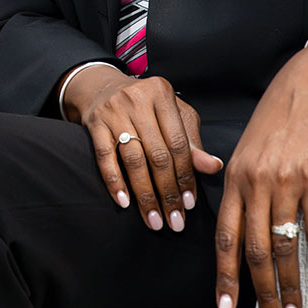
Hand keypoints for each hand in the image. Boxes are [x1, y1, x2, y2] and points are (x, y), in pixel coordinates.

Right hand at [61, 64, 224, 233]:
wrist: (102, 87)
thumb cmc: (146, 105)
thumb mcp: (173, 115)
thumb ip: (191, 142)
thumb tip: (213, 167)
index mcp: (162, 94)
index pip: (178, 143)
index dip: (185, 176)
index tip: (189, 204)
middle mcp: (137, 100)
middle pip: (157, 155)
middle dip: (167, 192)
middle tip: (174, 221)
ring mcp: (114, 111)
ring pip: (133, 160)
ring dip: (145, 195)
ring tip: (154, 220)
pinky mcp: (94, 124)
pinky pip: (105, 158)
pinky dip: (115, 182)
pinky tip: (124, 203)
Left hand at [214, 42, 307, 307]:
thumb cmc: (275, 120)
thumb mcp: (244, 150)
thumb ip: (238, 189)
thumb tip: (236, 229)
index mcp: (233, 179)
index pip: (224, 237)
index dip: (225, 275)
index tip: (225, 307)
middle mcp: (254, 183)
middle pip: (254, 250)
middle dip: (262, 293)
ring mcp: (285, 182)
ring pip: (283, 246)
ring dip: (290, 286)